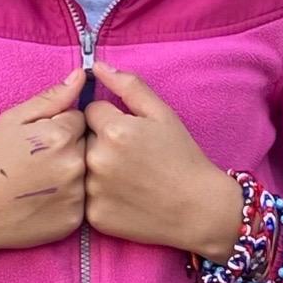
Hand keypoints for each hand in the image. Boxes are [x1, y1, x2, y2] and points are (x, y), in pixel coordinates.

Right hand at [0, 68, 89, 257]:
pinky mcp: (76, 220)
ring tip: (43, 179)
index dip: (60, 125)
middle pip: (87, 145)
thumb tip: (80, 76)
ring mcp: (78, 196)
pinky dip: (69, 197)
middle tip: (41, 159)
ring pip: (88, 172)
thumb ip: (51, 98)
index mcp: (60, 135)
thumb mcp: (13, 119)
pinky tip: (46, 198)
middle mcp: (75, 165)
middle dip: (70, 147)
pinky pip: (84, 200)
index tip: (41, 138)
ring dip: (72, 172)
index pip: (80, 118)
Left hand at [82, 60, 242, 258]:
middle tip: (128, 157)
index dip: (110, 119)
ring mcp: (93, 191)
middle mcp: (97, 160)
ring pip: (80, 165)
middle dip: (99, 141)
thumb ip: (128, 85)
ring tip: (126, 177)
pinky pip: (84, 195)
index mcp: (113, 130)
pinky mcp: (94, 216)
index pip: (91, 110)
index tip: (130, 134)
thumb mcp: (162, 114)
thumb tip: (96, 66)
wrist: (201, 211)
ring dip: (95, 167)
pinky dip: (98, 194)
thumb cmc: (183, 157)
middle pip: (82, 137)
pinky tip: (123, 197)